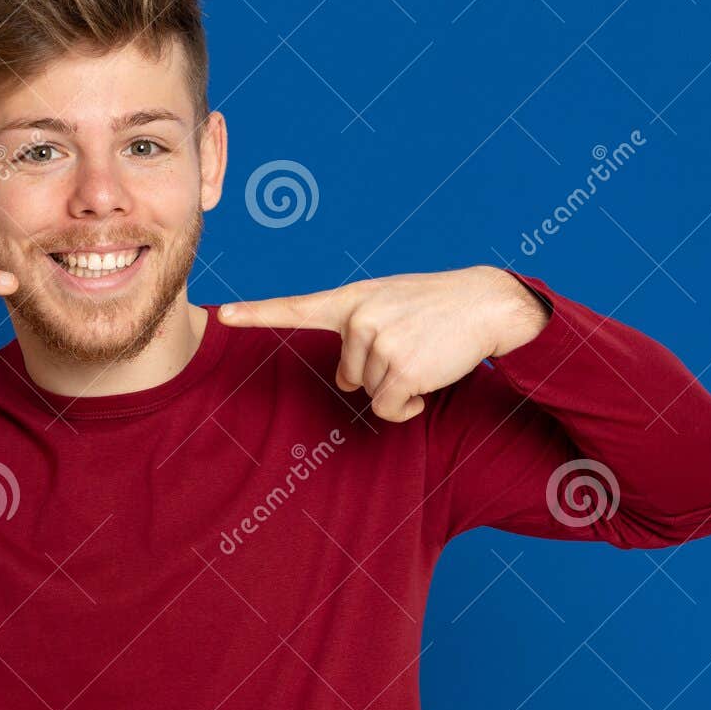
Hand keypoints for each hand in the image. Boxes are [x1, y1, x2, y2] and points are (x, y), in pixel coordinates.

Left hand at [218, 266, 548, 421]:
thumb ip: (358, 334)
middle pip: (347, 376)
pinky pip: (389, 409)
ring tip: (424, 354)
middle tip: (411, 344)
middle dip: (378, 372)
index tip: (223, 316)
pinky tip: (429, 378)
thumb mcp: (390, 305)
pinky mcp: (401, 369)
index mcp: (351, 300)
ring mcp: (379, 343)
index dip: (256, 314)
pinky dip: (408, 407)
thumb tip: (345, 384)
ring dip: (399, 386)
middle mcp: (359, 318)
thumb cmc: (436, 307)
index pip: (294, 307)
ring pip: (369, 394)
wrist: (487, 303)